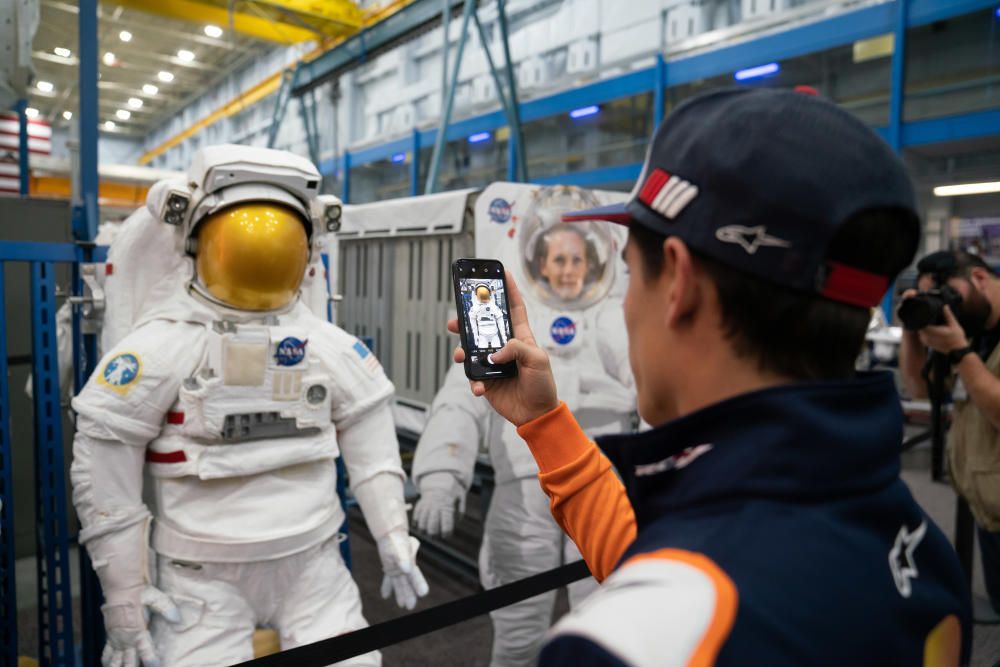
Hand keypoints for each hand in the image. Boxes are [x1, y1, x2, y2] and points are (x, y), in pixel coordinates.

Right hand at [102, 585, 179, 666]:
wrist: (120, 588)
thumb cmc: (139, 593)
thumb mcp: (155, 597)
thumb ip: (166, 608)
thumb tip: (178, 619)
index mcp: (137, 630)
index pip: (145, 649)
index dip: (150, 659)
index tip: (155, 665)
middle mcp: (126, 638)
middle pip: (128, 661)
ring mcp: (117, 639)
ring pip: (115, 661)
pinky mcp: (110, 637)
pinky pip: (106, 653)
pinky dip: (107, 661)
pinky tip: (108, 666)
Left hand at [377, 532, 429, 609]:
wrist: (391, 532)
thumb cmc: (396, 538)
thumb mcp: (399, 547)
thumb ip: (402, 558)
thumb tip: (406, 569)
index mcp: (410, 561)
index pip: (415, 575)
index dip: (419, 584)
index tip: (423, 593)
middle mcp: (406, 567)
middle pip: (407, 582)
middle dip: (409, 594)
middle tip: (411, 606)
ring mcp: (398, 569)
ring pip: (399, 583)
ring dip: (400, 593)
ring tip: (402, 605)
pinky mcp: (390, 568)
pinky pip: (389, 580)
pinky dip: (387, 587)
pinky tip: (385, 596)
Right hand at [413, 472, 465, 536]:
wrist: (439, 478)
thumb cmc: (452, 488)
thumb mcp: (461, 495)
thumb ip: (462, 508)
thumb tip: (459, 519)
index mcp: (447, 506)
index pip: (446, 523)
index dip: (446, 532)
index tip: (446, 535)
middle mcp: (435, 506)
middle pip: (432, 525)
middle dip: (433, 533)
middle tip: (435, 537)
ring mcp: (427, 505)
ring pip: (422, 521)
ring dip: (424, 529)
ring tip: (426, 533)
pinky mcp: (420, 503)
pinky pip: (416, 514)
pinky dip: (416, 522)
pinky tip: (418, 526)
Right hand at [449, 272, 558, 425]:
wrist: (536, 413)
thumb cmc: (542, 385)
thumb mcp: (538, 360)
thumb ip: (516, 348)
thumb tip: (494, 352)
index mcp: (520, 337)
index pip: (514, 309)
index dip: (509, 291)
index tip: (502, 273)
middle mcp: (505, 347)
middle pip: (483, 327)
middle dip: (468, 319)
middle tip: (456, 317)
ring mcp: (493, 363)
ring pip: (471, 350)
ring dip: (462, 350)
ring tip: (460, 355)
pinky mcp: (486, 380)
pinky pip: (472, 376)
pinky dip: (473, 380)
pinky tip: (479, 386)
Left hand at [918, 305, 968, 353]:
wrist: (957, 352)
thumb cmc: (957, 338)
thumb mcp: (954, 325)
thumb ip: (948, 315)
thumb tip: (945, 306)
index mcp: (933, 331)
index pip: (921, 322)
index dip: (922, 316)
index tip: (924, 311)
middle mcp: (927, 337)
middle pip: (919, 325)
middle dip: (921, 320)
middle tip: (925, 313)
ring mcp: (925, 340)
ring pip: (919, 330)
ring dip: (922, 325)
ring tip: (927, 319)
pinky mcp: (925, 343)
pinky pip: (921, 334)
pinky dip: (923, 330)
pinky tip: (929, 326)